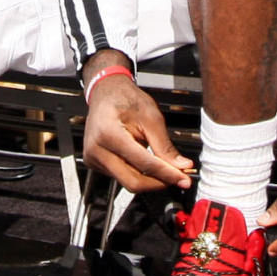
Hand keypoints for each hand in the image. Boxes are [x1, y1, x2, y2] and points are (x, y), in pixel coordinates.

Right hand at [84, 75, 194, 192]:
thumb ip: (165, 146)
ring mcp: (93, 158)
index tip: (183, 179)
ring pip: (127, 182)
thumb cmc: (125, 99)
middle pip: (132, 182)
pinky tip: (144, 161)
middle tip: (177, 177)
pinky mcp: (94, 163)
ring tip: (162, 165)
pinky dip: (136, 173)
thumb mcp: (151, 117)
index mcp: (109, 134)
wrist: (106, 93)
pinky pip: (120, 177)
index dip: (167, 174)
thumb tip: (181, 166)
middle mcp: (96, 150)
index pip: (143, 164)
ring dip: (148, 179)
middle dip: (158, 182)